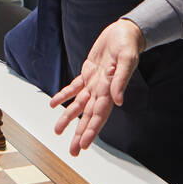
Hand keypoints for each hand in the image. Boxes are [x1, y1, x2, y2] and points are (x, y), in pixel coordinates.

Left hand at [49, 19, 145, 155]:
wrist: (124, 32)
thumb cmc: (128, 44)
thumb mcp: (126, 60)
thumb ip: (121, 80)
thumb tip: (118, 101)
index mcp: (110, 89)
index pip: (99, 115)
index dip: (91, 130)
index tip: (83, 144)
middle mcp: (101, 90)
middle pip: (88, 116)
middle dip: (80, 133)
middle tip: (73, 151)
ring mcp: (94, 82)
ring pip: (78, 105)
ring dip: (68, 118)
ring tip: (58, 130)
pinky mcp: (88, 73)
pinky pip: (74, 87)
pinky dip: (64, 96)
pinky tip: (54, 104)